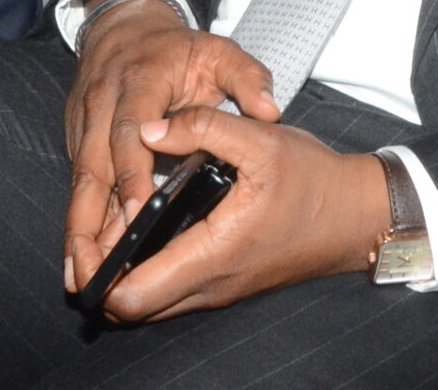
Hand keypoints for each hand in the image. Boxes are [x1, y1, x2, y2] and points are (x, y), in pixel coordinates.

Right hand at [62, 0, 277, 294]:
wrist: (125, 27)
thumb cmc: (180, 49)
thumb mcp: (220, 51)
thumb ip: (248, 78)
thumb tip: (270, 110)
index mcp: (138, 82)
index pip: (130, 130)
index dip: (132, 172)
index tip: (139, 213)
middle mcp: (103, 105)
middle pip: (93, 167)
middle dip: (90, 221)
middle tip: (97, 268)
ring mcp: (84, 124)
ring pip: (79, 183)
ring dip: (77, 231)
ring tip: (80, 276)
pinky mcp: (77, 140)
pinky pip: (78, 186)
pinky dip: (78, 223)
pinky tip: (80, 259)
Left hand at [93, 111, 389, 323]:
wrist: (355, 216)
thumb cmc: (312, 181)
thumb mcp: (261, 139)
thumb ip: (201, 128)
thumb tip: (148, 129)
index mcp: (214, 253)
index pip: (135, 294)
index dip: (99, 276)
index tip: (81, 247)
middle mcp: (211, 284)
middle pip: (133, 308)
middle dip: (103, 278)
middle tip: (87, 237)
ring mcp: (218, 289)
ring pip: (151, 303)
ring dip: (124, 276)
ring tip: (110, 231)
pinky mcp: (224, 283)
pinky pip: (172, 291)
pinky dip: (148, 272)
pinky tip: (145, 233)